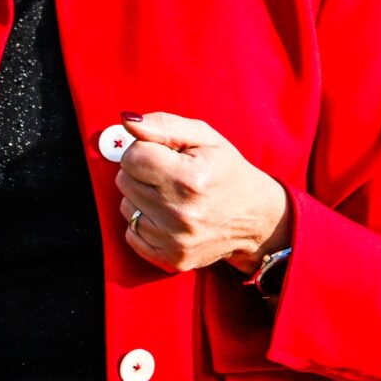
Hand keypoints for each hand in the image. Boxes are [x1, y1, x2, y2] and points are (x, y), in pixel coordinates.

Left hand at [114, 111, 292, 273]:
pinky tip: (168, 216)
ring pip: (125, 205)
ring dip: (142, 197)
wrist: (255, 219)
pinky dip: (144, 221)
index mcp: (190, 179)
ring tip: (172, 196)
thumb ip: (164, 124)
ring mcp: (174, 241)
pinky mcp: (169, 259)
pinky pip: (130, 232)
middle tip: (170, 175)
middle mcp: (180, 214)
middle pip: (124, 179)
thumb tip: (127, 121)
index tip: (166, 155)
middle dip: (142, 172)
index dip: (146, 149)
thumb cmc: (227, 172)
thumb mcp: (205, 137)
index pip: (132, 155)